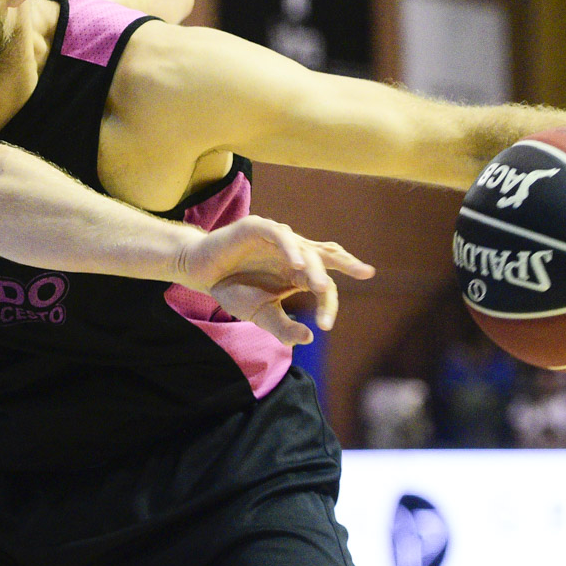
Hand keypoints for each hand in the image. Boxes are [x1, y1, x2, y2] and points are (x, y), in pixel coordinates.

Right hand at [181, 216, 374, 339]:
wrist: (200, 272)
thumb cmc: (232, 290)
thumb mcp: (260, 314)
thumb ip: (283, 327)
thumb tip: (309, 338)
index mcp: (297, 272)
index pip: (323, 284)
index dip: (328, 304)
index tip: (325, 325)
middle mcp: (292, 252)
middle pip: (325, 255)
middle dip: (346, 263)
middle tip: (365, 273)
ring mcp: (276, 238)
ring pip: (304, 247)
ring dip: (314, 267)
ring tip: (320, 287)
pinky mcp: (256, 227)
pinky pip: (279, 234)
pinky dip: (289, 247)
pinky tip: (296, 264)